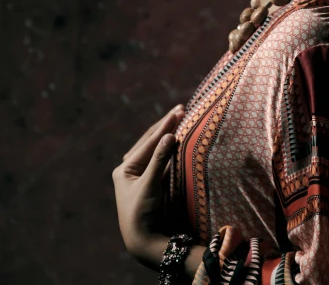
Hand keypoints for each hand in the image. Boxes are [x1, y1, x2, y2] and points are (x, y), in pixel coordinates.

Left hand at [112, 103, 185, 262]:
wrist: (143, 241)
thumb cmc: (142, 213)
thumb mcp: (150, 185)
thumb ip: (160, 159)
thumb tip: (170, 135)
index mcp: (124, 169)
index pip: (148, 142)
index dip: (164, 126)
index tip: (179, 111)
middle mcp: (130, 170)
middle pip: (150, 142)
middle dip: (165, 126)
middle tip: (181, 109)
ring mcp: (140, 176)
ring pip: (155, 149)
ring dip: (167, 134)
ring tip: (180, 118)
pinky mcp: (151, 183)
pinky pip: (161, 160)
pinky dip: (169, 149)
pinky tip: (177, 140)